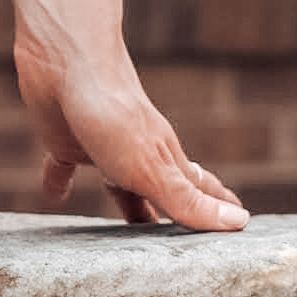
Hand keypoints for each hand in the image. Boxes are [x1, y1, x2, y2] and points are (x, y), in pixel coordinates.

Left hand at [13, 38, 248, 229]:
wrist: (66, 58)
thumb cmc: (113, 111)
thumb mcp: (153, 169)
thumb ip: (188, 201)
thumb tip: (239, 222)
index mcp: (165, 159)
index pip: (201, 188)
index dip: (219, 206)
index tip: (241, 222)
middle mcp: (138, 153)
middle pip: (161, 189)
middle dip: (176, 212)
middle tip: (186, 238)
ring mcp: (102, 146)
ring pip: (118, 184)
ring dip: (126, 206)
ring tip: (126, 233)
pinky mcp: (66, 138)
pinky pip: (63, 167)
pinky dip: (60, 183)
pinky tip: (55, 196)